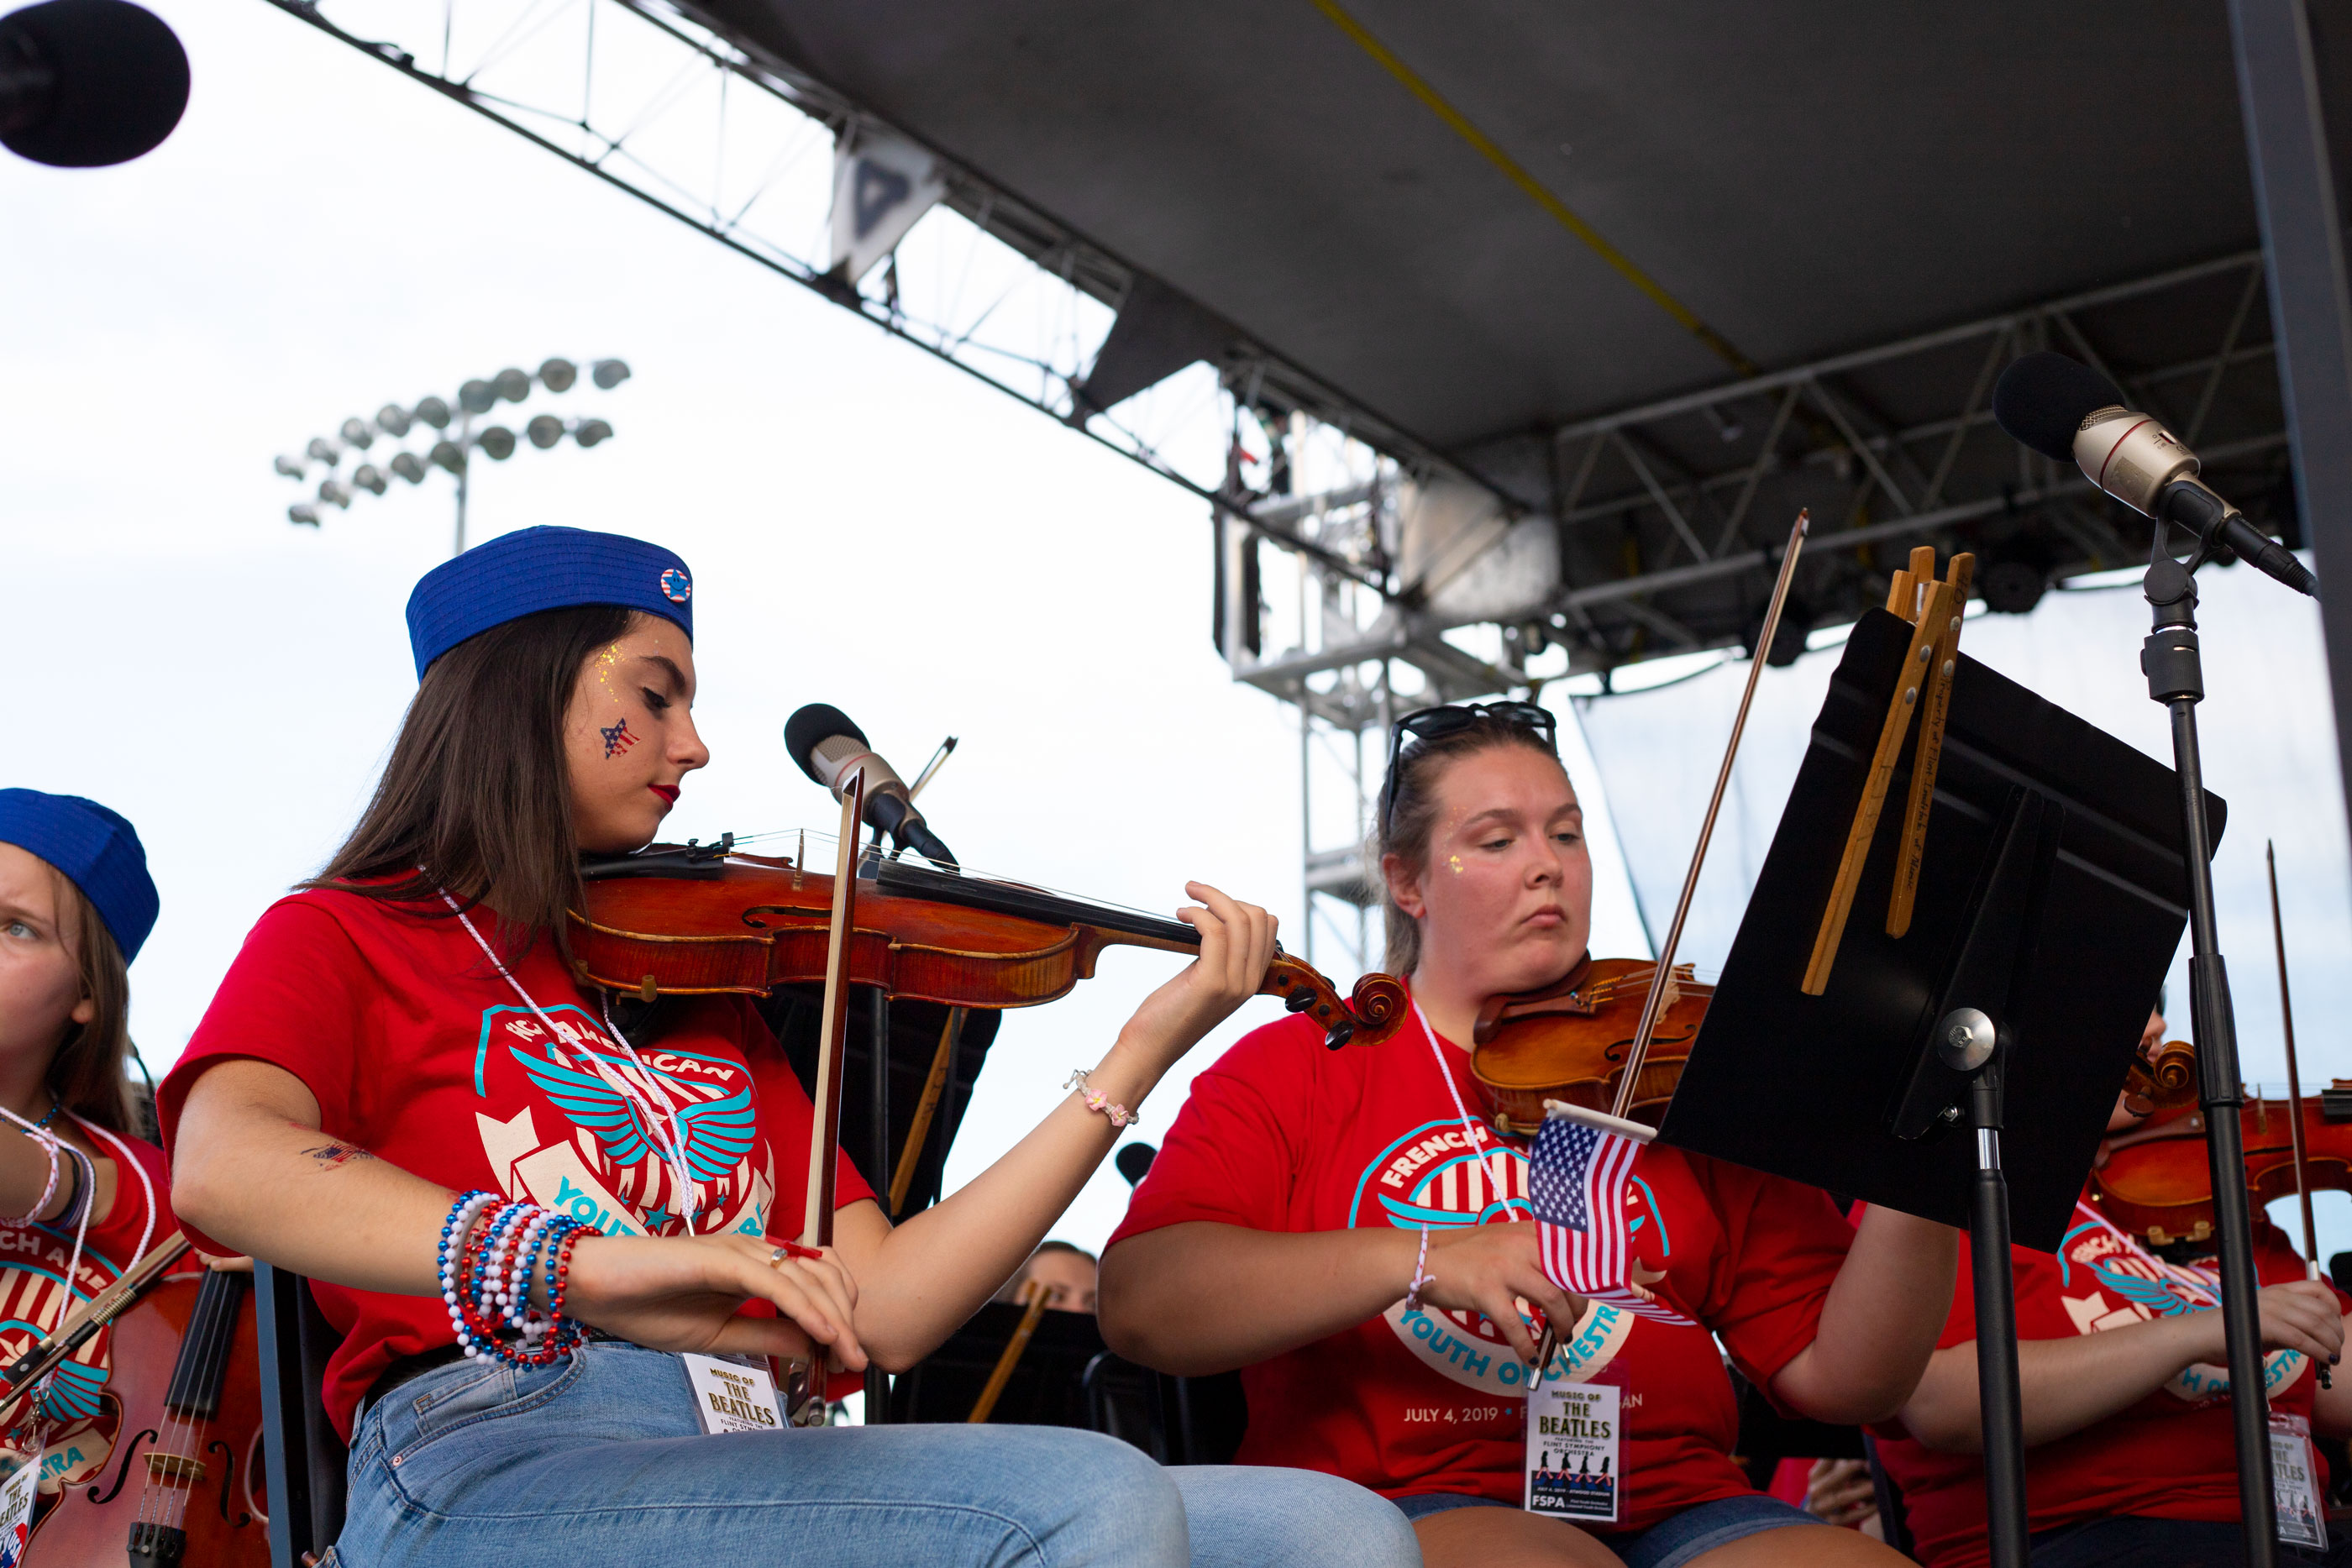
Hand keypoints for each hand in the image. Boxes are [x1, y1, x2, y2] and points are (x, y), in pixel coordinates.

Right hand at [561, 1233, 866, 1369]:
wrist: (591, 1287)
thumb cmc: (646, 1308)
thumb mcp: (717, 1336)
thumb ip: (764, 1338)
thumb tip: (811, 1349)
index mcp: (755, 1268)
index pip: (817, 1282)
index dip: (839, 1317)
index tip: (847, 1358)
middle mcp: (755, 1252)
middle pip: (824, 1277)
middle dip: (847, 1320)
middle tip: (855, 1362)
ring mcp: (740, 1251)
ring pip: (807, 1279)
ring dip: (835, 1319)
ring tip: (848, 1354)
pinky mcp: (722, 1258)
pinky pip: (776, 1283)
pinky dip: (805, 1308)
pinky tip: (822, 1334)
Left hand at [1115, 883, 1279, 1069]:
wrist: (1150, 1048)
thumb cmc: (1170, 1012)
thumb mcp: (1204, 979)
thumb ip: (1218, 956)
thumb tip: (1214, 916)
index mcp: (1252, 980)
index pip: (1268, 926)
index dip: (1239, 905)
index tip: (1210, 904)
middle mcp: (1249, 982)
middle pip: (1258, 917)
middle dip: (1224, 896)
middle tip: (1194, 894)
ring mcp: (1234, 984)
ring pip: (1238, 920)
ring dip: (1209, 898)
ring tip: (1185, 903)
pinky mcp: (1211, 983)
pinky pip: (1214, 931)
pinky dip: (1197, 914)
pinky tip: (1180, 915)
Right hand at [1417, 1220, 1587, 1367]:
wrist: (1421, 1257)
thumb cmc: (1462, 1252)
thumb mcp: (1502, 1240)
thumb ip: (1530, 1252)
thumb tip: (1562, 1283)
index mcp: (1528, 1231)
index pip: (1573, 1254)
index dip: (1586, 1281)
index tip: (1584, 1300)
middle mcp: (1520, 1245)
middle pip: (1569, 1278)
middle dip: (1578, 1307)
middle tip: (1571, 1324)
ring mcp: (1503, 1267)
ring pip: (1551, 1300)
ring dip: (1561, 1325)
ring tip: (1559, 1339)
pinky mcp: (1485, 1291)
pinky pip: (1515, 1325)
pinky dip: (1526, 1346)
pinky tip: (1530, 1358)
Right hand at [1804, 1457, 1877, 1527]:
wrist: (1815, 1519)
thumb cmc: (1827, 1491)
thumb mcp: (1827, 1477)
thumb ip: (1839, 1465)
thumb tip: (1859, 1456)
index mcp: (1815, 1476)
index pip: (1826, 1462)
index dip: (1839, 1456)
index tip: (1855, 1451)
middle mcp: (1815, 1491)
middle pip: (1834, 1479)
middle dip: (1850, 1470)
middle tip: (1867, 1464)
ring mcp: (1822, 1508)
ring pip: (1842, 1498)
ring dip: (1860, 1491)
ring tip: (1875, 1486)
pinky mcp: (1832, 1523)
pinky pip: (1850, 1516)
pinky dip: (1864, 1511)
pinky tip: (1876, 1505)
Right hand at [2177, 1279, 2343, 1369]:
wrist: (2197, 1336)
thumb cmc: (2229, 1332)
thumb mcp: (2263, 1322)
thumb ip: (2287, 1324)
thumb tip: (2316, 1337)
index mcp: (2276, 1290)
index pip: (2318, 1288)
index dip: (2334, 1306)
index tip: (2335, 1325)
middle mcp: (2275, 1295)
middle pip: (2322, 1309)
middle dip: (2336, 1331)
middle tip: (2336, 1348)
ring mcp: (2269, 1308)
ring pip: (2316, 1324)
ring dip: (2331, 1344)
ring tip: (2333, 1357)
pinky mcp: (2264, 1325)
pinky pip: (2302, 1339)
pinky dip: (2319, 1351)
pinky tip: (2325, 1359)